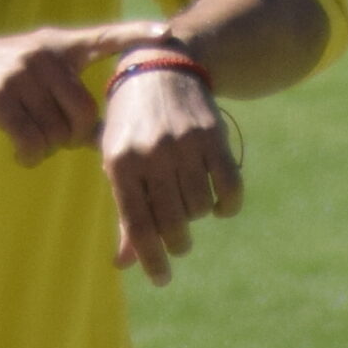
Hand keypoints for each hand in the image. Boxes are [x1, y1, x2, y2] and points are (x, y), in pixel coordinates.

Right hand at [0, 22, 168, 165]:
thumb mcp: (24, 65)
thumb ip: (62, 88)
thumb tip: (100, 133)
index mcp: (53, 44)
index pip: (102, 37)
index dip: (134, 35)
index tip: (166, 33)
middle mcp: (42, 55)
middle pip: (85, 111)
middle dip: (74, 135)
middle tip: (51, 136)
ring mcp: (19, 76)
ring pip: (59, 132)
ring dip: (47, 147)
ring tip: (28, 139)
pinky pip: (32, 142)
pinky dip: (29, 155)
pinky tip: (19, 153)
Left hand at [100, 63, 241, 285]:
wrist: (158, 67)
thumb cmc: (130, 125)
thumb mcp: (118, 161)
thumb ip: (125, 213)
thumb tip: (124, 264)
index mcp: (120, 163)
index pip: (138, 226)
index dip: (151, 259)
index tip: (162, 280)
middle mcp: (151, 154)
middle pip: (172, 223)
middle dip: (178, 242)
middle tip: (179, 241)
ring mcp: (183, 144)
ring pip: (200, 208)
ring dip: (199, 216)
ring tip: (189, 203)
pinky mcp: (213, 136)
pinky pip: (230, 187)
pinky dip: (227, 205)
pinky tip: (219, 205)